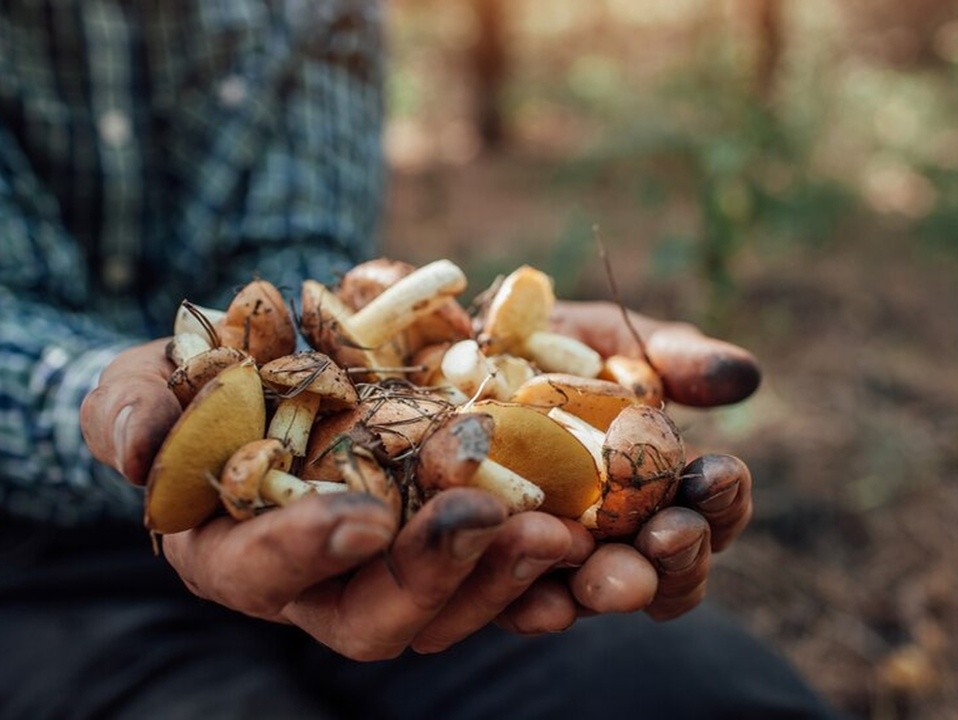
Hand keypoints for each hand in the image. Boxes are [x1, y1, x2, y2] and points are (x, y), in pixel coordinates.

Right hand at [78, 342, 589, 658]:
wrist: (263, 375)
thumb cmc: (190, 388)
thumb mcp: (146, 384)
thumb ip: (131, 411)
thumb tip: (136, 447)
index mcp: (239, 554)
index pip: (267, 573)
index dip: (308, 552)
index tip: (361, 516)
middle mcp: (321, 580)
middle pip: (378, 615)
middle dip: (434, 577)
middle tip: (494, 523)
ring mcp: (392, 563)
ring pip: (453, 602)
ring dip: (508, 574)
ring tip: (563, 529)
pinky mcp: (447, 533)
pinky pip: (500, 565)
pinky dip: (541, 555)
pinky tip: (588, 529)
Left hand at [491, 301, 758, 630]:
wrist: (449, 354)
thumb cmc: (544, 345)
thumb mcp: (607, 338)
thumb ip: (673, 357)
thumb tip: (745, 376)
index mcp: (657, 484)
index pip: (710, 509)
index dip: (725, 498)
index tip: (719, 471)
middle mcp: (615, 532)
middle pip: (668, 570)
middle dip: (678, 558)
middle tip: (668, 534)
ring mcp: (557, 558)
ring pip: (601, 595)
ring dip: (614, 588)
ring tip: (605, 576)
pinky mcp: (493, 571)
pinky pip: (518, 605)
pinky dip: (533, 603)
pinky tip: (537, 596)